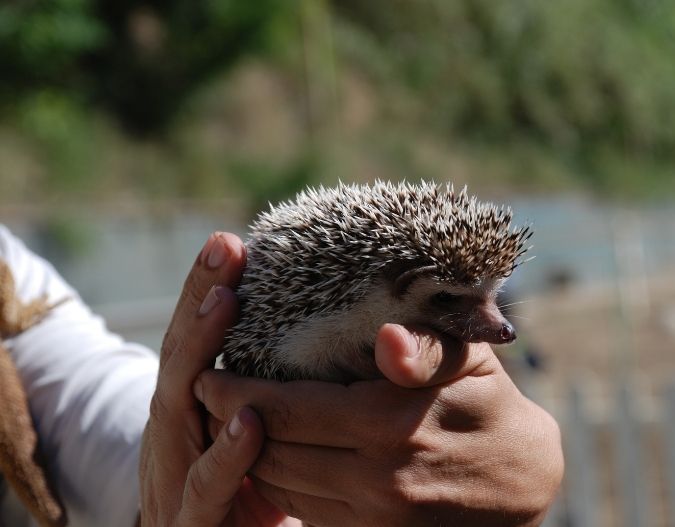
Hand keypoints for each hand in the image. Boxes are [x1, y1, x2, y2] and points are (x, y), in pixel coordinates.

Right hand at [138, 232, 286, 525]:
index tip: (232, 243)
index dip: (206, 293)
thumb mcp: (251, 436)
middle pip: (182, 360)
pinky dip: (225, 454)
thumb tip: (329, 338)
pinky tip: (249, 420)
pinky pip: (206, 487)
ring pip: (180, 410)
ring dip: (200, 354)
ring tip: (224, 304)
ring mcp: (173, 476)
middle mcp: (173, 435)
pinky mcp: (191, 522)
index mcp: (189, 411)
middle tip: (225, 249)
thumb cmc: (239, 495)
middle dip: (200, 303)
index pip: (196, 343)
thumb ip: (273, 392)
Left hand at [195, 323, 563, 526]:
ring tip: (233, 425)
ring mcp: (375, 515)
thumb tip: (386, 339)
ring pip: (283, 486)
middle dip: (230, 421)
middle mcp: (377, 475)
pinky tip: (273, 460)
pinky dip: (280, 486)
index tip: (210, 373)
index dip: (238, 390)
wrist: (523, 483)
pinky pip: (306, 513)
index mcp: (391, 421)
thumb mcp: (470, 362)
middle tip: (209, 393)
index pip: (286, 408)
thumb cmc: (490, 405)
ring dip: (250, 456)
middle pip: (274, 449)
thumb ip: (425, 350)